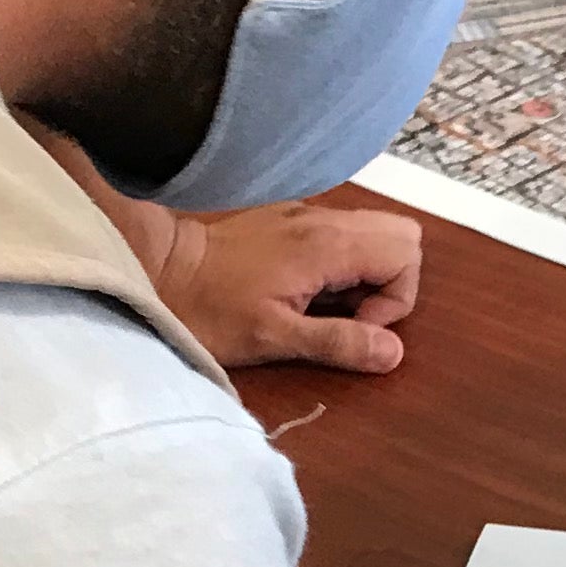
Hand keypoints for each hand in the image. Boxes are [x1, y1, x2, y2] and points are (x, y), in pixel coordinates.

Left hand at [157, 201, 426, 373]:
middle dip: (392, 282)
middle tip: (350, 316)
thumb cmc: (209, 309)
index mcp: (325, 245)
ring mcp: (307, 214)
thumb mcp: (274, 338)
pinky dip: (343, 264)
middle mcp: (323, 219)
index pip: (405, 255)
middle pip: (402, 235)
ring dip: (367, 275)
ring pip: (374, 232)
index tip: (354, 327)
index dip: (394, 300)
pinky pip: (343, 233)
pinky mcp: (291, 219)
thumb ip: (338, 342)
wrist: (159, 270)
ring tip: (326, 306)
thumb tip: (393, 352)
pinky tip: (307, 290)